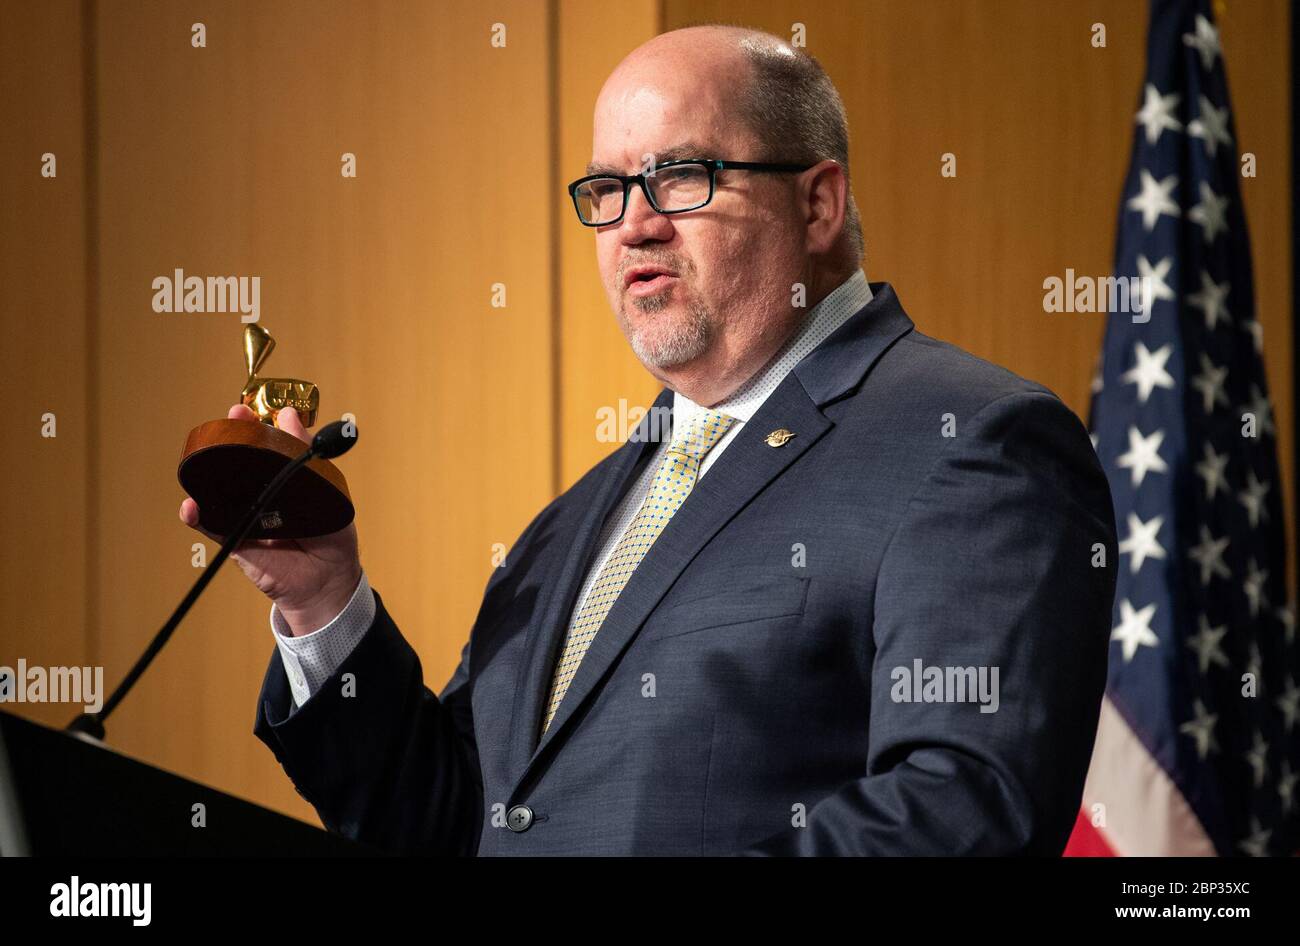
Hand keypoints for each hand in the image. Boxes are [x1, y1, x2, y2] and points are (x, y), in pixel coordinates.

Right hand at [179, 404, 361, 635]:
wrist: (329, 581)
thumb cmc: (331, 536)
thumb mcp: (330, 490)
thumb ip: (309, 456)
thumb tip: (288, 415)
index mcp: (282, 480)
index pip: (261, 448)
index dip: (251, 428)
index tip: (247, 410)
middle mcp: (260, 495)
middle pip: (237, 463)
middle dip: (230, 439)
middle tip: (233, 417)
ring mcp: (246, 517)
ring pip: (219, 491)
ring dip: (207, 472)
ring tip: (205, 457)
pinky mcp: (237, 542)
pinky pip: (212, 527)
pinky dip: (198, 517)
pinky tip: (191, 507)